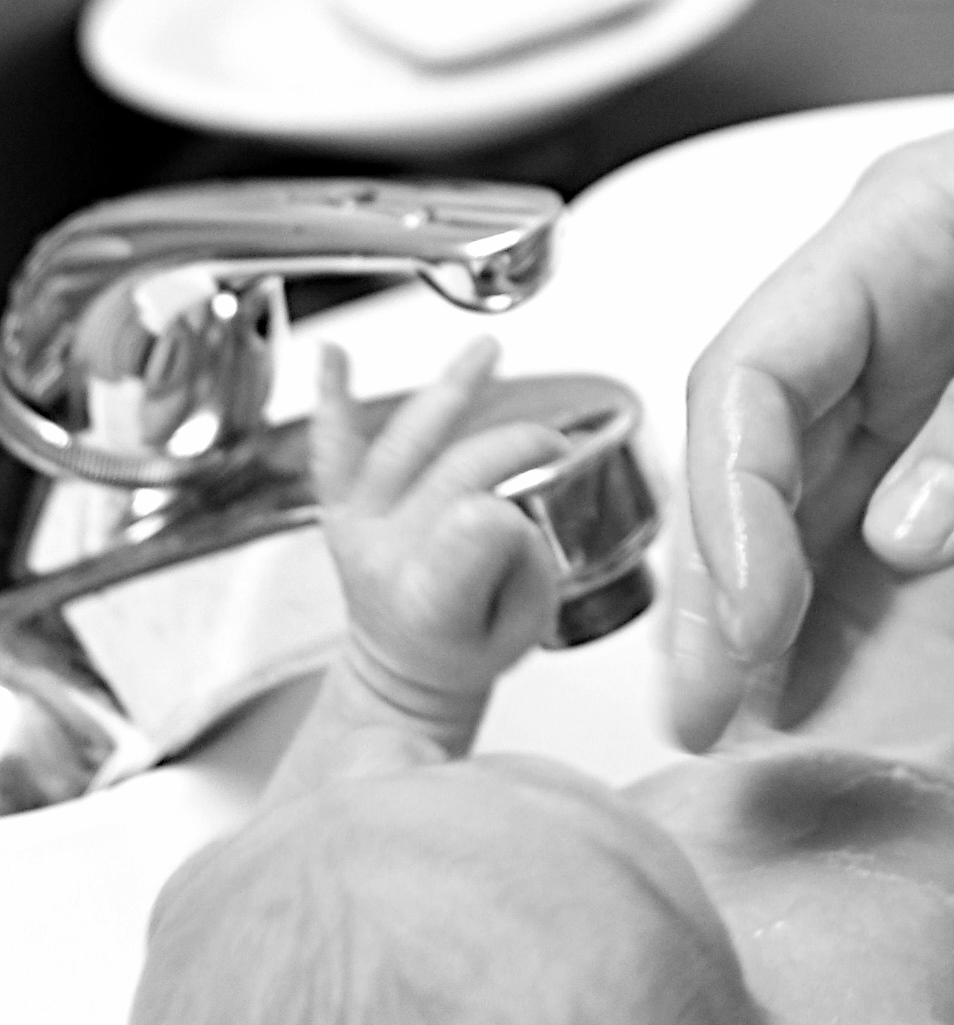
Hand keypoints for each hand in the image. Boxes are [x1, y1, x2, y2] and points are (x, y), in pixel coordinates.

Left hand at [310, 338, 564, 736]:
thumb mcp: (523, 629)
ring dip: (449, 392)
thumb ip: (527, 568)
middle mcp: (384, 557)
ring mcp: (359, 527)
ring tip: (486, 353)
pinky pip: (332, 451)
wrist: (403, 671)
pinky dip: (332, 401)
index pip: (473, 530)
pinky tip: (333, 356)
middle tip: (551, 446)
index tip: (535, 515)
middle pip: (455, 474)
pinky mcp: (341, 508)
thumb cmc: (466, 648)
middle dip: (515, 448)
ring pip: (403, 444)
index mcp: (429, 601)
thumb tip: (509, 511)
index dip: (510, 517)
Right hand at [677, 0, 953, 741]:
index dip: (729, 493)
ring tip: (742, 726)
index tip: (744, 612)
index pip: (762, 362)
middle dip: (724, 577)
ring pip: (818, 507)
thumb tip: (904, 532)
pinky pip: (909, 542)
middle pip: (764, 449)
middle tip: (704, 710)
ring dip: (772, 610)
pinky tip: (823, 689)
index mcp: (909, 228)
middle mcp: (910, 309)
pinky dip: (857, 614)